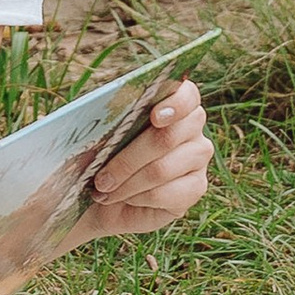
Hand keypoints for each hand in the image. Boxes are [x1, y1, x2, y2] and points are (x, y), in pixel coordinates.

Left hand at [84, 79, 210, 240]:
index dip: (175, 103)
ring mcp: (198, 156)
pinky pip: (169, 193)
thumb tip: (98, 117)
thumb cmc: (100, 159)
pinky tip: (126, 198)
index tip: (154, 116)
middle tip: (101, 177)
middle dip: (128, 159)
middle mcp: (191, 125)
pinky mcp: (197, 186)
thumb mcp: (97, 137)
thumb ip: (106, 122)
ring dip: (128, 183)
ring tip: (105, 190)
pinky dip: (140, 198)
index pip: (186, 94)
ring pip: (163, 168)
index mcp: (171, 102)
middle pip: (167, 137)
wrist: (104, 200)